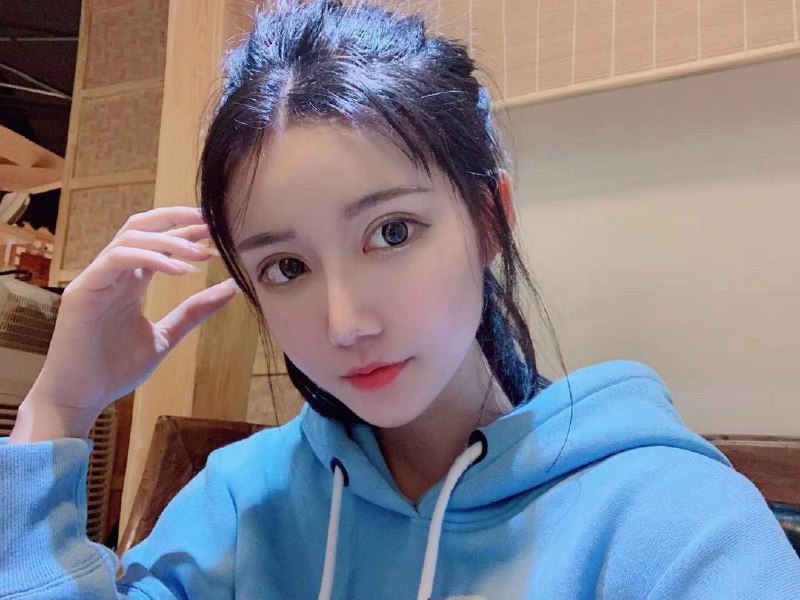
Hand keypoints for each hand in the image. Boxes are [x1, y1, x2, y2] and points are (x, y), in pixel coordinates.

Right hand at [10, 206, 240, 441]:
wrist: (80, 399)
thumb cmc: (116, 369)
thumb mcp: (165, 336)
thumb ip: (194, 312)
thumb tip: (232, 289)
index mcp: (131, 281)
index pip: (158, 241)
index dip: (186, 230)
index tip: (217, 230)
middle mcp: (113, 274)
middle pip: (142, 226)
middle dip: (177, 219)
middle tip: (211, 224)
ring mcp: (96, 279)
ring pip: (132, 238)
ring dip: (171, 241)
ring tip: (203, 255)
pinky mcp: (83, 290)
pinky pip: (117, 259)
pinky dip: (151, 259)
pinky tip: (180, 272)